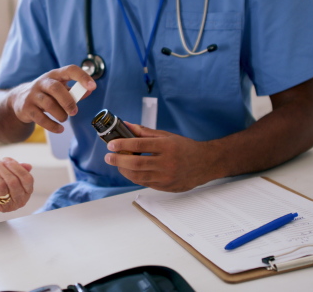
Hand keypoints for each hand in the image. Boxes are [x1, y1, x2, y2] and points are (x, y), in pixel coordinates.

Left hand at [0, 158, 33, 213]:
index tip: (6, 159)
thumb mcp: (11, 176)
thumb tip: (28, 166)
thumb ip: (19, 169)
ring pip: (0, 184)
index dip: (16, 167)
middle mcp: (19, 201)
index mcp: (27, 193)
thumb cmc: (0, 185)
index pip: (27, 179)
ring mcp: (6, 206)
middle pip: (12, 181)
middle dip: (1, 167)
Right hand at [9, 65, 95, 132]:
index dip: (82, 77)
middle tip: (75, 112)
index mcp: (54, 75)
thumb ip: (75, 91)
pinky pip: (40, 118)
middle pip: (56, 88)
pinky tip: (59, 129)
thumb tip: (89, 91)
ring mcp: (33, 95)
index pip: (69, 70)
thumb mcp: (60, 89)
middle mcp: (42, 82)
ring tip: (64, 119)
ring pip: (48, 104)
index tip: (93, 86)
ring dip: (60, 114)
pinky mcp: (26, 108)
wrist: (19, 100)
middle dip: (68, 101)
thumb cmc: (46, 94)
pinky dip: (52, 126)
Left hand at [103, 123, 219, 191]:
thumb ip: (145, 132)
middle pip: (136, 163)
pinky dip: (134, 176)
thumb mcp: (166, 136)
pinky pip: (145, 183)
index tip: (111, 145)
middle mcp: (167, 162)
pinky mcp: (166, 187)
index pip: (139, 144)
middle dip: (118, 159)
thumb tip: (126, 126)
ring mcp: (166, 177)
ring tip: (118, 163)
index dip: (122, 144)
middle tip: (108, 157)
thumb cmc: (184, 148)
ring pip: (138, 176)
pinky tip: (129, 170)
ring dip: (124, 170)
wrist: (204, 164)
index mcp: (167, 146)